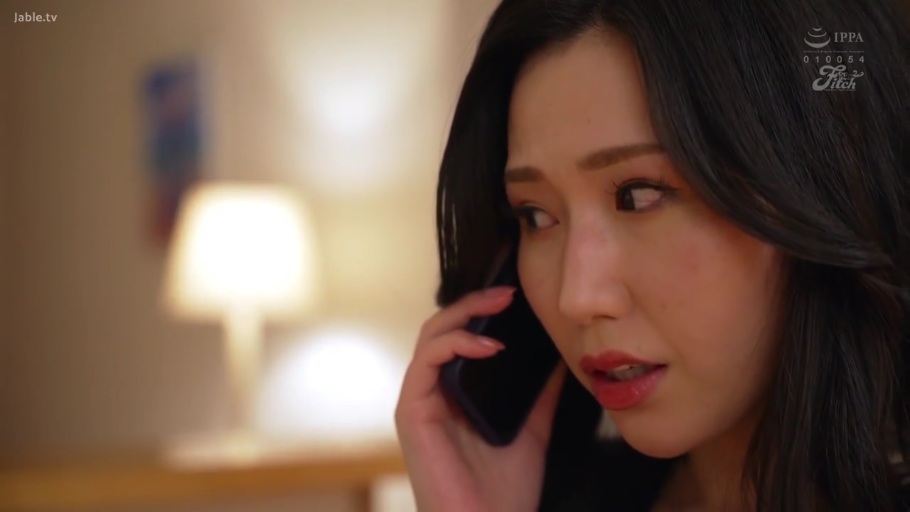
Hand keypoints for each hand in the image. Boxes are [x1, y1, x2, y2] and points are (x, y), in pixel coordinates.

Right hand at [395, 286, 566, 511]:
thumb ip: (539, 395)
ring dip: (464, 314)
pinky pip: (426, 361)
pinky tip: (488, 347)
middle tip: (509, 292)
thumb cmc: (504, 492)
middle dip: (474, 303)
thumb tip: (561, 358)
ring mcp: (418, 401)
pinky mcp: (411, 412)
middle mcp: (430, 394)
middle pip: (442, 328)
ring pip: (430, 335)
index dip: (482, 312)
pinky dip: (456, 344)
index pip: (459, 338)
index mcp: (452, 396)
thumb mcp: (532, 430)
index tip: (518, 297)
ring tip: (500, 305)